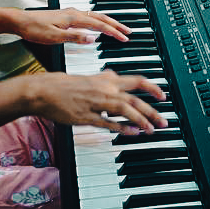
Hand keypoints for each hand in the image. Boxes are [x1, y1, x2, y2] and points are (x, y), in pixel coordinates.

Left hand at [9, 7, 130, 45]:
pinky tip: (99, 26)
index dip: (113, 31)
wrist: (20, 21)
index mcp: (73, 18)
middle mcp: (74, 13)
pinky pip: (89, 16)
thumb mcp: (54, 37)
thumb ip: (74, 38)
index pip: (99, 25)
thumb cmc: (34, 29)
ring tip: (118, 28)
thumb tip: (92, 39)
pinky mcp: (67, 16)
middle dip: (116, 24)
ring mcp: (71, 13)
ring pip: (96, 16)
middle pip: (101, 17)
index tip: (124, 37)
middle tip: (128, 31)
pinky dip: (99, 21)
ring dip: (109, 22)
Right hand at [30, 69, 167, 134]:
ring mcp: (96, 104)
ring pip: (125, 110)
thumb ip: (105, 77)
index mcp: (107, 79)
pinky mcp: (86, 117)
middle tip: (164, 121)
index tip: (163, 96)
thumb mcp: (90, 76)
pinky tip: (132, 133)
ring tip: (151, 129)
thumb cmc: (66, 84)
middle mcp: (105, 90)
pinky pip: (107, 123)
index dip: (153, 88)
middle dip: (152, 111)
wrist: (45, 90)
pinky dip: (121, 128)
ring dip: (140, 120)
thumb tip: (116, 75)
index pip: (137, 81)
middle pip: (135, 99)